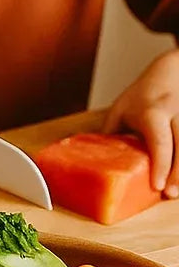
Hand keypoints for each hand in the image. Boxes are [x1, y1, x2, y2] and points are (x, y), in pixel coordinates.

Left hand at [103, 50, 178, 196]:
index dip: (160, 165)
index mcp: (153, 112)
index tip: (157, 186)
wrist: (173, 71)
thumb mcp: (121, 109)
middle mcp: (175, 115)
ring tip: (175, 191)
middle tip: (169, 194)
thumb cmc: (143, 94)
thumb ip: (112, 133)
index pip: (159, 141)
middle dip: (178, 174)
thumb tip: (96, 159)